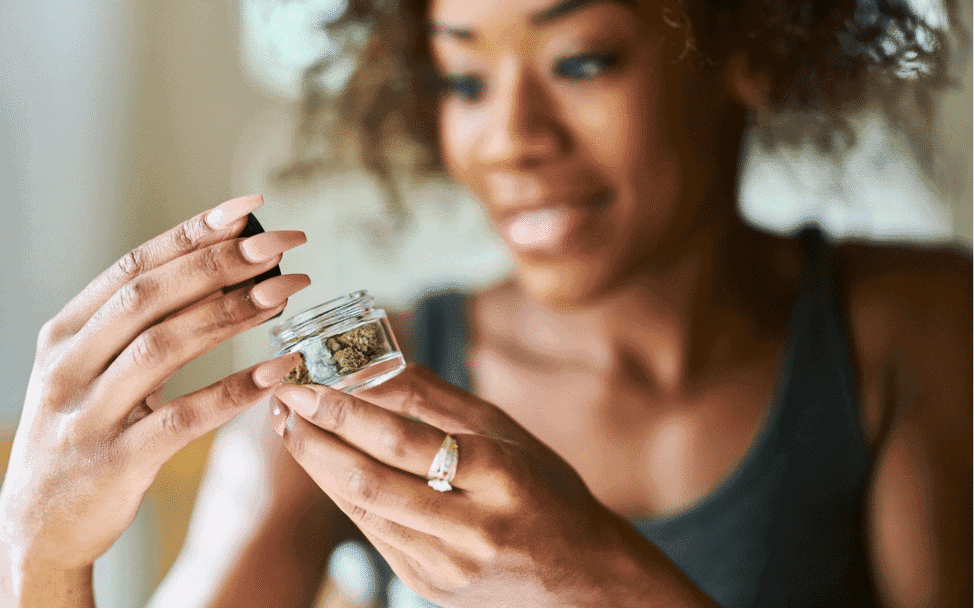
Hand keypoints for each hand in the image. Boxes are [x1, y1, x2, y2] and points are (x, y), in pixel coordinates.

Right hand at [0, 194, 308, 582]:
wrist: (37, 526)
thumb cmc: (83, 431)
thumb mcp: (93, 369)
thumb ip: (143, 325)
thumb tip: (228, 273)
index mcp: (66, 332)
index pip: (134, 265)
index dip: (194, 232)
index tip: (250, 208)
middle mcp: (69, 364)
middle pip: (150, 297)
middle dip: (221, 263)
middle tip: (282, 244)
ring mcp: (87, 413)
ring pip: (164, 347)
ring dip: (232, 314)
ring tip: (288, 292)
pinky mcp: (115, 461)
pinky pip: (183, 418)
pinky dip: (233, 390)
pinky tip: (279, 370)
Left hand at [271, 366, 706, 607]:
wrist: (580, 576)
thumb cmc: (547, 491)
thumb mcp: (508, 434)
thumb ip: (439, 400)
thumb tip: (373, 364)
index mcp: (502, 476)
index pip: (406, 440)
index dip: (345, 412)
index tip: (303, 385)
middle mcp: (474, 527)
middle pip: (372, 481)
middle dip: (315, 440)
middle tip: (280, 404)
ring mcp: (449, 566)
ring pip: (363, 512)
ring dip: (319, 468)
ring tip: (291, 430)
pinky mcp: (430, 588)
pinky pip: (374, 535)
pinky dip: (344, 496)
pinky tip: (326, 467)